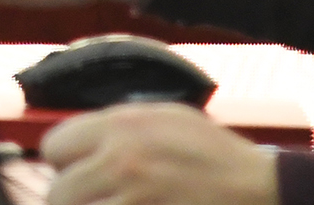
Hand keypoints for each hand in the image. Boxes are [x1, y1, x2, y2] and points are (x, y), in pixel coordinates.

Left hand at [40, 104, 275, 204]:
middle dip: (73, 199)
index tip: (78, 171)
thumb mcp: (164, 117)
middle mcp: (123, 160)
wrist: (260, 187)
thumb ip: (116, 125)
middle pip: (60, 192)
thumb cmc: (214, 153)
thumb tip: (77, 141)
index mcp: (121, 126)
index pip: (54, 147)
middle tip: (96, 198)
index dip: (64, 163)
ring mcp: (138, 198)